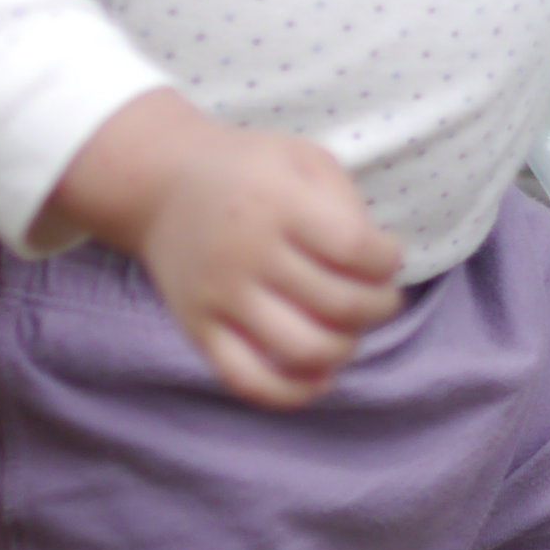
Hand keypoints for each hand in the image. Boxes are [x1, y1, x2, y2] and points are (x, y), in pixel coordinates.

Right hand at [38, 91, 403, 407]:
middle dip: (380, 306)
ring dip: (346, 349)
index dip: (389, 260)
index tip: (389, 255)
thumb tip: (377, 262)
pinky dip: (295, 392)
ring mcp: (220, 298)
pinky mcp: (198, 332)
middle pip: (338, 305)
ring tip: (350, 330)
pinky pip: (249, 381)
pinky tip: (321, 376)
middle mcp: (247, 254)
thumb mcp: (301, 156)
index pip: (355, 249)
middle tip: (382, 297)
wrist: (160, 186)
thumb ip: (344, 201)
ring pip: (302, 351)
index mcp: (278, 203)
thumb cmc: (247, 170)